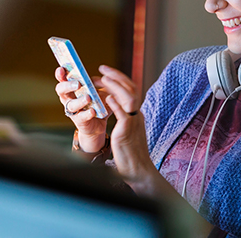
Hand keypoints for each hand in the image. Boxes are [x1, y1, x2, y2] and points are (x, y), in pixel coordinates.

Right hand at [55, 67, 108, 151]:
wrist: (97, 125)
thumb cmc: (95, 105)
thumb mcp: (98, 92)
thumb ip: (99, 85)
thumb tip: (103, 78)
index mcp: (70, 89)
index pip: (62, 79)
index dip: (60, 74)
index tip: (62, 69)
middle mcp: (68, 99)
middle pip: (61, 90)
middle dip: (67, 86)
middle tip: (78, 84)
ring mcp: (72, 110)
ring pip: (71, 105)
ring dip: (79, 100)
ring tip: (88, 98)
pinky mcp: (79, 121)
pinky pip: (81, 116)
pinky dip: (87, 113)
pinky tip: (92, 111)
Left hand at [96, 65, 157, 186]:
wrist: (138, 171)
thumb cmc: (130, 153)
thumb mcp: (126, 131)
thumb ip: (122, 117)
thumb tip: (112, 104)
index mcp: (136, 115)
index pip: (130, 91)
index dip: (118, 80)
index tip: (105, 74)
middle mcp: (137, 116)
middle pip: (131, 89)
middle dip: (116, 76)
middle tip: (102, 69)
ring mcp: (133, 123)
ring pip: (129, 98)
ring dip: (115, 86)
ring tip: (102, 78)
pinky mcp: (127, 131)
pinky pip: (123, 114)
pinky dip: (115, 104)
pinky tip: (106, 97)